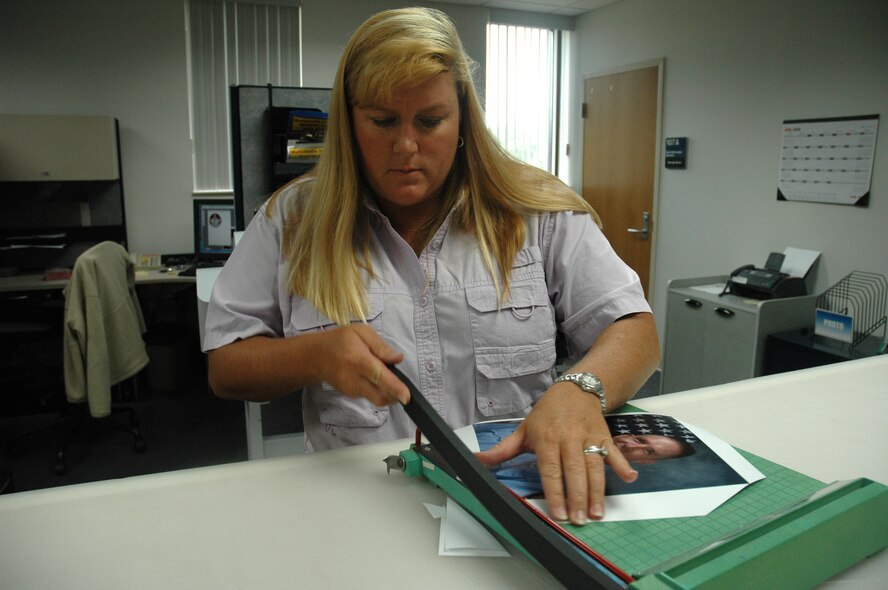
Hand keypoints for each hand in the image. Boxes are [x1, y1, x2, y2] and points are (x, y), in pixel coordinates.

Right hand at [315, 325, 408, 406]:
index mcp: (360, 361)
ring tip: (384, 374)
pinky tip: (374, 378)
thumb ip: (381, 346)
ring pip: (377, 399)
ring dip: (388, 392)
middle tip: (402, 385)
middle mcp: (356, 380)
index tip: (406, 397)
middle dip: (396, 396)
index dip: (395, 388)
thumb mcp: (360, 332)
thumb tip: (398, 358)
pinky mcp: (351, 396)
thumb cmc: (340, 341)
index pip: (379, 377)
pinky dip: (378, 391)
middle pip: (381, 397)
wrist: (315, 357)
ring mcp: (352, 391)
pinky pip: (370, 396)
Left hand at [475, 383, 637, 523]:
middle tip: (578, 520)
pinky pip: (614, 451)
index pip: (550, 469)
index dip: (555, 491)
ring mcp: (588, 436)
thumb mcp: (522, 430)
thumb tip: (476, 460)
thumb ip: (501, 450)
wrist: (575, 389)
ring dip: (597, 490)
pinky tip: (629, 479)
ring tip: (596, 512)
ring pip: (594, 465)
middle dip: (576, 497)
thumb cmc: (547, 414)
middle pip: (573, 470)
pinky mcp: (604, 435)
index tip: (558, 513)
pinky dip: (622, 464)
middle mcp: (568, 438)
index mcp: (546, 438)